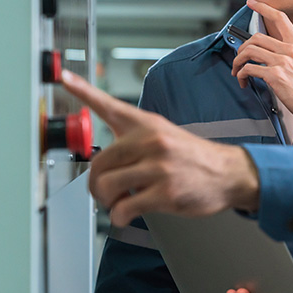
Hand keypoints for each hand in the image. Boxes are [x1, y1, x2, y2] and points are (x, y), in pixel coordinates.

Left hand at [61, 70, 259, 225]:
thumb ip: (133, 140)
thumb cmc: (192, 156)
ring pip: (106, 186)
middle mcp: (150, 140)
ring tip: (118, 201)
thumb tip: (101, 161)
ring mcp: (158, 166)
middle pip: (98, 163)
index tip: (64, 77)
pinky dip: (119, 216)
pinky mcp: (164, 192)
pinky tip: (128, 212)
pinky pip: (124, 208)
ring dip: (106, 201)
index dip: (82, 90)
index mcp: (146, 124)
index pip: (108, 104)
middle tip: (104, 191)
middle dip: (95, 184)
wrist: (228, 173)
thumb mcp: (164, 134)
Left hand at [231, 0, 292, 145]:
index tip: (252, 3)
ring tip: (237, 71)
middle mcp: (291, 49)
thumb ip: (290, 53)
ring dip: (238, 61)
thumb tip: (269, 52)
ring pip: (249, 51)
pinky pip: (249, 69)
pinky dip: (242, 74)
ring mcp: (283, 62)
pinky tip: (244, 80)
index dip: (263, 7)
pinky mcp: (275, 76)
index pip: (280, 18)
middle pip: (256, 37)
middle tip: (239, 58)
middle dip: (242, 48)